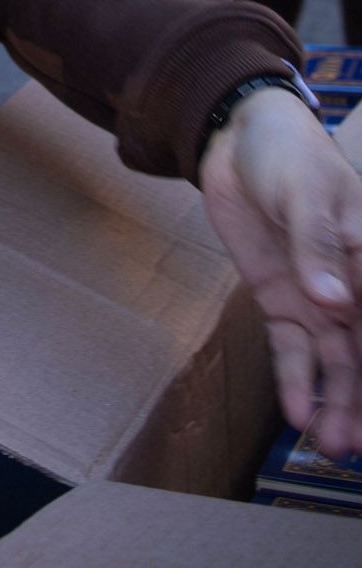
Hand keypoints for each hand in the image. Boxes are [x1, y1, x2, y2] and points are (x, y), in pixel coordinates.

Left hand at [200, 87, 361, 457]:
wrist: (236, 138)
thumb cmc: (288, 154)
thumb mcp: (305, 191)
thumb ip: (318, 246)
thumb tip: (336, 302)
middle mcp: (352, 287)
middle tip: (356, 447)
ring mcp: (317, 297)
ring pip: (335, 362)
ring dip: (336, 402)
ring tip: (333, 446)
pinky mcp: (281, 300)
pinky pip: (291, 348)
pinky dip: (295, 380)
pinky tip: (297, 414)